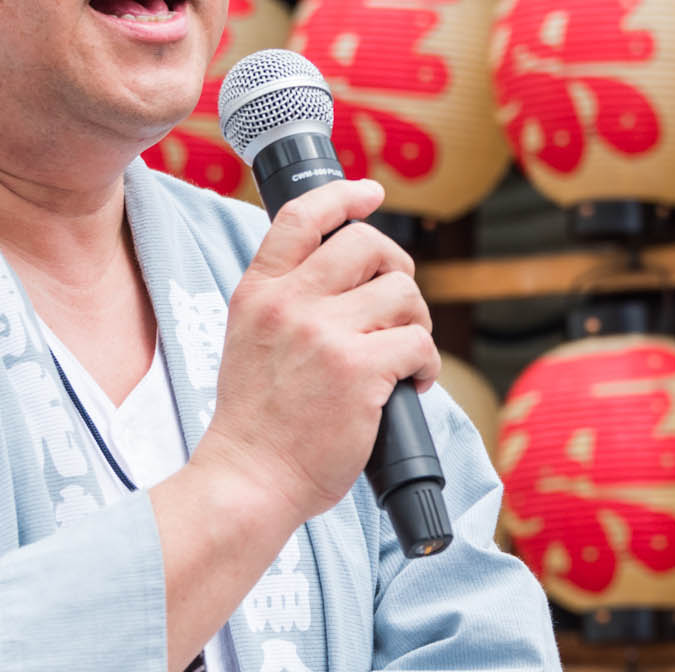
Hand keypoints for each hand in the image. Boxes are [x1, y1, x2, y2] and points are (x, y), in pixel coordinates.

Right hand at [194, 179, 437, 524]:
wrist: (249, 480)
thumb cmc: (257, 421)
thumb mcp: (249, 338)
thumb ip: (285, 301)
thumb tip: (346, 272)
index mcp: (258, 292)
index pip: (301, 216)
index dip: (343, 196)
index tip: (370, 194)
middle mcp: (290, 303)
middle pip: (367, 245)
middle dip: (397, 268)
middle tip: (399, 306)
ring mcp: (324, 335)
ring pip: (402, 293)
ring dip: (416, 322)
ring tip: (403, 355)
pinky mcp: (359, 371)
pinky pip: (418, 344)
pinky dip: (426, 365)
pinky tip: (412, 385)